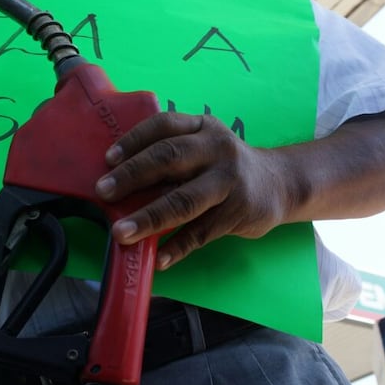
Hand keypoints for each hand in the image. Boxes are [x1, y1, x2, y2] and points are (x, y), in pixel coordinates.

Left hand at [94, 112, 287, 270]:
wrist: (281, 183)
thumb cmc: (225, 166)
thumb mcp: (204, 145)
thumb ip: (172, 154)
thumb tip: (119, 179)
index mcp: (202, 128)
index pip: (163, 126)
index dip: (133, 141)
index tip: (107, 160)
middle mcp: (217, 150)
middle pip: (169, 159)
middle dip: (132, 176)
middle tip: (104, 193)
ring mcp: (229, 182)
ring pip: (183, 200)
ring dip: (149, 218)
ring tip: (122, 233)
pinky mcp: (238, 212)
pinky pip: (201, 232)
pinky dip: (177, 247)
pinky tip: (157, 258)